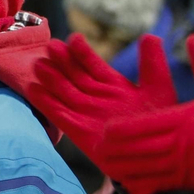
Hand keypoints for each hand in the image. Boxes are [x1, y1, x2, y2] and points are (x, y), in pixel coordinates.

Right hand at [32, 35, 176, 159]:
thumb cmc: (160, 124)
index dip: (82, 52)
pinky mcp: (79, 132)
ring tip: (39, 64)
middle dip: (62, 62)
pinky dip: (46, 103)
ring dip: (51, 79)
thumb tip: (150, 36)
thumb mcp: (159, 88)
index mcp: (114, 85)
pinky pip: (59, 115)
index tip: (73, 39)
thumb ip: (153, 64)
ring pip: (64, 92)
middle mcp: (96, 97)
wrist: (157, 157)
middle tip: (50, 46)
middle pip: (74, 75)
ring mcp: (86, 114)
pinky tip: (33, 89)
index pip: (93, 64)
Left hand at [97, 35, 193, 193]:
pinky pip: (157, 185)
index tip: (105, 128)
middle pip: (133, 149)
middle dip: (114, 150)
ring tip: (108, 165)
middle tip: (97, 147)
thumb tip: (193, 38)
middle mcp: (177, 144)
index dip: (118, 129)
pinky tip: (130, 182)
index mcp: (181, 119)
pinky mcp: (189, 181)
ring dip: (123, 167)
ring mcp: (182, 166)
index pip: (139, 126)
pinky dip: (141, 184)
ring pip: (141, 170)